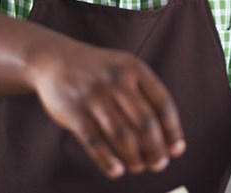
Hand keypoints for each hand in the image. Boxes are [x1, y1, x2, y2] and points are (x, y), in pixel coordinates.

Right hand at [29, 35, 185, 177]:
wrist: (54, 60)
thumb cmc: (99, 73)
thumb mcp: (124, 70)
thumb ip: (145, 96)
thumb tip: (167, 138)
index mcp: (134, 68)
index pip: (162, 102)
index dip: (172, 129)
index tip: (176, 150)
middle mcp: (116, 80)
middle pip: (145, 121)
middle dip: (156, 148)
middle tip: (159, 164)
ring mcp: (94, 96)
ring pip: (122, 134)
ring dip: (134, 156)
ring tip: (139, 167)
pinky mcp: (74, 112)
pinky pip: (94, 141)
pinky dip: (107, 160)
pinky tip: (117, 171)